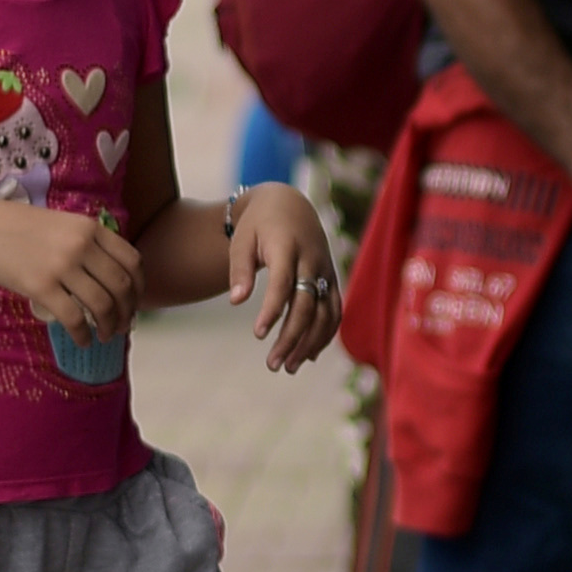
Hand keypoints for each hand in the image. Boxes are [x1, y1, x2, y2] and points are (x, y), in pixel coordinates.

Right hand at [0, 198, 142, 335]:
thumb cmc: (18, 227)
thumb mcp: (63, 224)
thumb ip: (88, 242)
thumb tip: (111, 275)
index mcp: (90, 228)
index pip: (132, 261)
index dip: (140, 287)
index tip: (135, 302)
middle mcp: (82, 246)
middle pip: (121, 286)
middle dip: (128, 312)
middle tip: (123, 325)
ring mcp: (62, 266)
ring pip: (102, 305)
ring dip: (109, 326)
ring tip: (105, 335)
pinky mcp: (41, 287)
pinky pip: (74, 318)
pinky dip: (84, 334)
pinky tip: (83, 340)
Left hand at [229, 184, 341, 374]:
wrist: (290, 205)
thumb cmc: (258, 226)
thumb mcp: (241, 241)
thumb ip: (239, 270)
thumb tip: (236, 301)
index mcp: (287, 246)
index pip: (283, 283)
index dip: (272, 310)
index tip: (258, 335)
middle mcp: (312, 260)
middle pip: (306, 305)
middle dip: (291, 337)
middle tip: (272, 365)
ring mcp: (326, 271)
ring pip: (326, 313)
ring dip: (310, 343)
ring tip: (287, 367)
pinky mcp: (333, 280)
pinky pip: (335, 312)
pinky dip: (324, 335)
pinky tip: (307, 356)